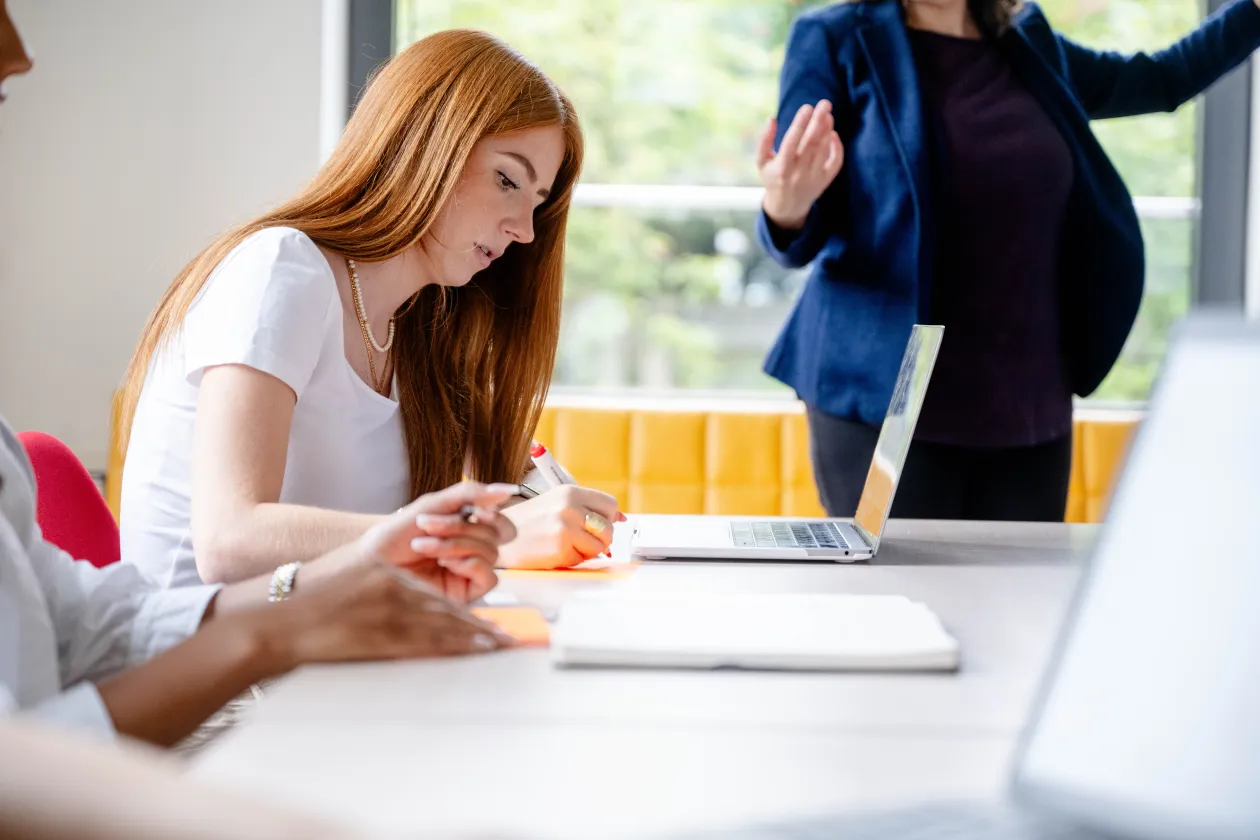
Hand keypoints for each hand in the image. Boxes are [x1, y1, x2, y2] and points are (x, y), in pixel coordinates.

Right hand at [255, 561, 514, 671]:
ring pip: (441, 623)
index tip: (483, 620)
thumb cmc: (308, 611)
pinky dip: (453, 646)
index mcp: (383, 572)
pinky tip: (472, 651)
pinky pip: (426, 641)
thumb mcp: (350, 589)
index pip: (432, 592)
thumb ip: (381, 595)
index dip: (461, 609)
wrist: (277, 623)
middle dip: (476, 624)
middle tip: (503, 636)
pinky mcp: (380, 633)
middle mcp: (391, 585)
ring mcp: (387, 609)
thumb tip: (410, 612)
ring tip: (498, 646)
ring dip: (473, 637)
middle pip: (443, 607)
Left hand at [321, 481, 518, 602]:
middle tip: (429, 525)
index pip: (500, 522)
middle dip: (462, 527)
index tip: (472, 510)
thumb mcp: (432, 505)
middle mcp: (472, 550)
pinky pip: (490, 577)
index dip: (494, 514)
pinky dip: (469, 564)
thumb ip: (469, 495)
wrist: (370, 563)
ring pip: (492, 553)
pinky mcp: (466, 594)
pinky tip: (444, 563)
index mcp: (467, 529)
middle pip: (497, 535)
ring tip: (424, 545)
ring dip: (456, 543)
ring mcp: (470, 573)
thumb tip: (506, 490)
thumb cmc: (395, 535)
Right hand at [498, 485, 624, 569]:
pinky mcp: (560, 548)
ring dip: (586, 551)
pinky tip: (554, 552)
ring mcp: (565, 527)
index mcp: (570, 492)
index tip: (597, 526)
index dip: (606, 519)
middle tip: (579, 540)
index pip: (610, 505)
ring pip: (600, 546)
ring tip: (564, 545)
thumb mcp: (556, 504)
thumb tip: (620, 517)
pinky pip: (583, 560)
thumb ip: (586, 508)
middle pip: (608, 528)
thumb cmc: (527, 523)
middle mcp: (570, 506)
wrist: (496, 538)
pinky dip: (572, 560)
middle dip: (599, 539)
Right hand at [756, 99, 843, 230]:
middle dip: (819, 121)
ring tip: (827, 114)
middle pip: (811, 143)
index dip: (800, 123)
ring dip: (827, 130)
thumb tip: (771, 118)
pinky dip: (836, 147)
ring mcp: (813, 178)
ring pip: (824, 151)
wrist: (787, 206)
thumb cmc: (773, 177)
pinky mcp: (825, 180)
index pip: (792, 142)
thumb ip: (763, 140)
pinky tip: (832, 133)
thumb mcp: (761, 162)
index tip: (806, 107)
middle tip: (825, 103)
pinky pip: (835, 162)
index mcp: (781, 168)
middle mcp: (798, 174)